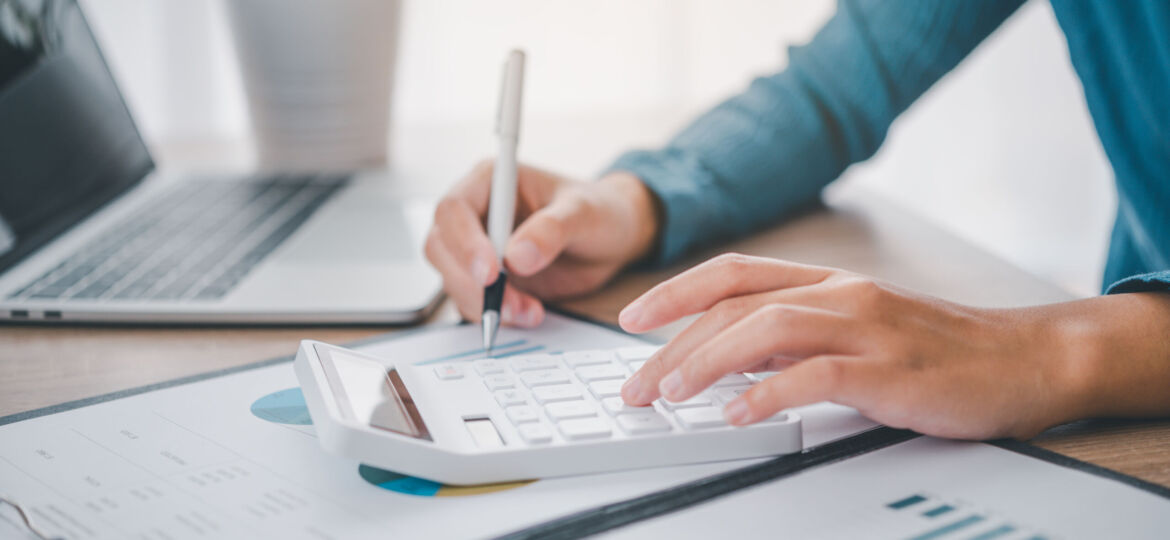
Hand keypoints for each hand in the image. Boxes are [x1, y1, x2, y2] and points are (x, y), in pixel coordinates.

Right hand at [424, 161, 658, 326]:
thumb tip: (516, 257)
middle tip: (510, 304)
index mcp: (491, 182)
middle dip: (471, 282)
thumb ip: (552, 229)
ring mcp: (478, 248)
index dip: (464, 242)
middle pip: (442, 248)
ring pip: (453, 279)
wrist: (612, 237)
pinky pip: (473, 300)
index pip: (454, 209)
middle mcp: (477, 214)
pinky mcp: (488, 279)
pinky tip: (528, 314)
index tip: (491, 273)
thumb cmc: (598, 211)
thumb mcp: (584, 213)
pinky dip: (495, 314)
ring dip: (485, 304)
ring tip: (531, 312)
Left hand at [617, 253, 1114, 439]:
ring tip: (669, 395)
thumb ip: (793, 338)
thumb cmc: (935, 350)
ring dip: (705, 362)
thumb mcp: (853, 332)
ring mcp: (865, 328)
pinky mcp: (889, 370)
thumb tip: (725, 356)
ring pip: (765, 329)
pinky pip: (815, 375)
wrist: (1024, 360)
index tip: (631, 320)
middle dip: (672, 345)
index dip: (674, 292)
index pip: (731, 273)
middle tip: (636, 386)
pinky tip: (736, 414)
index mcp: (827, 282)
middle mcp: (839, 294)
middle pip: (733, 307)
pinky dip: (767, 393)